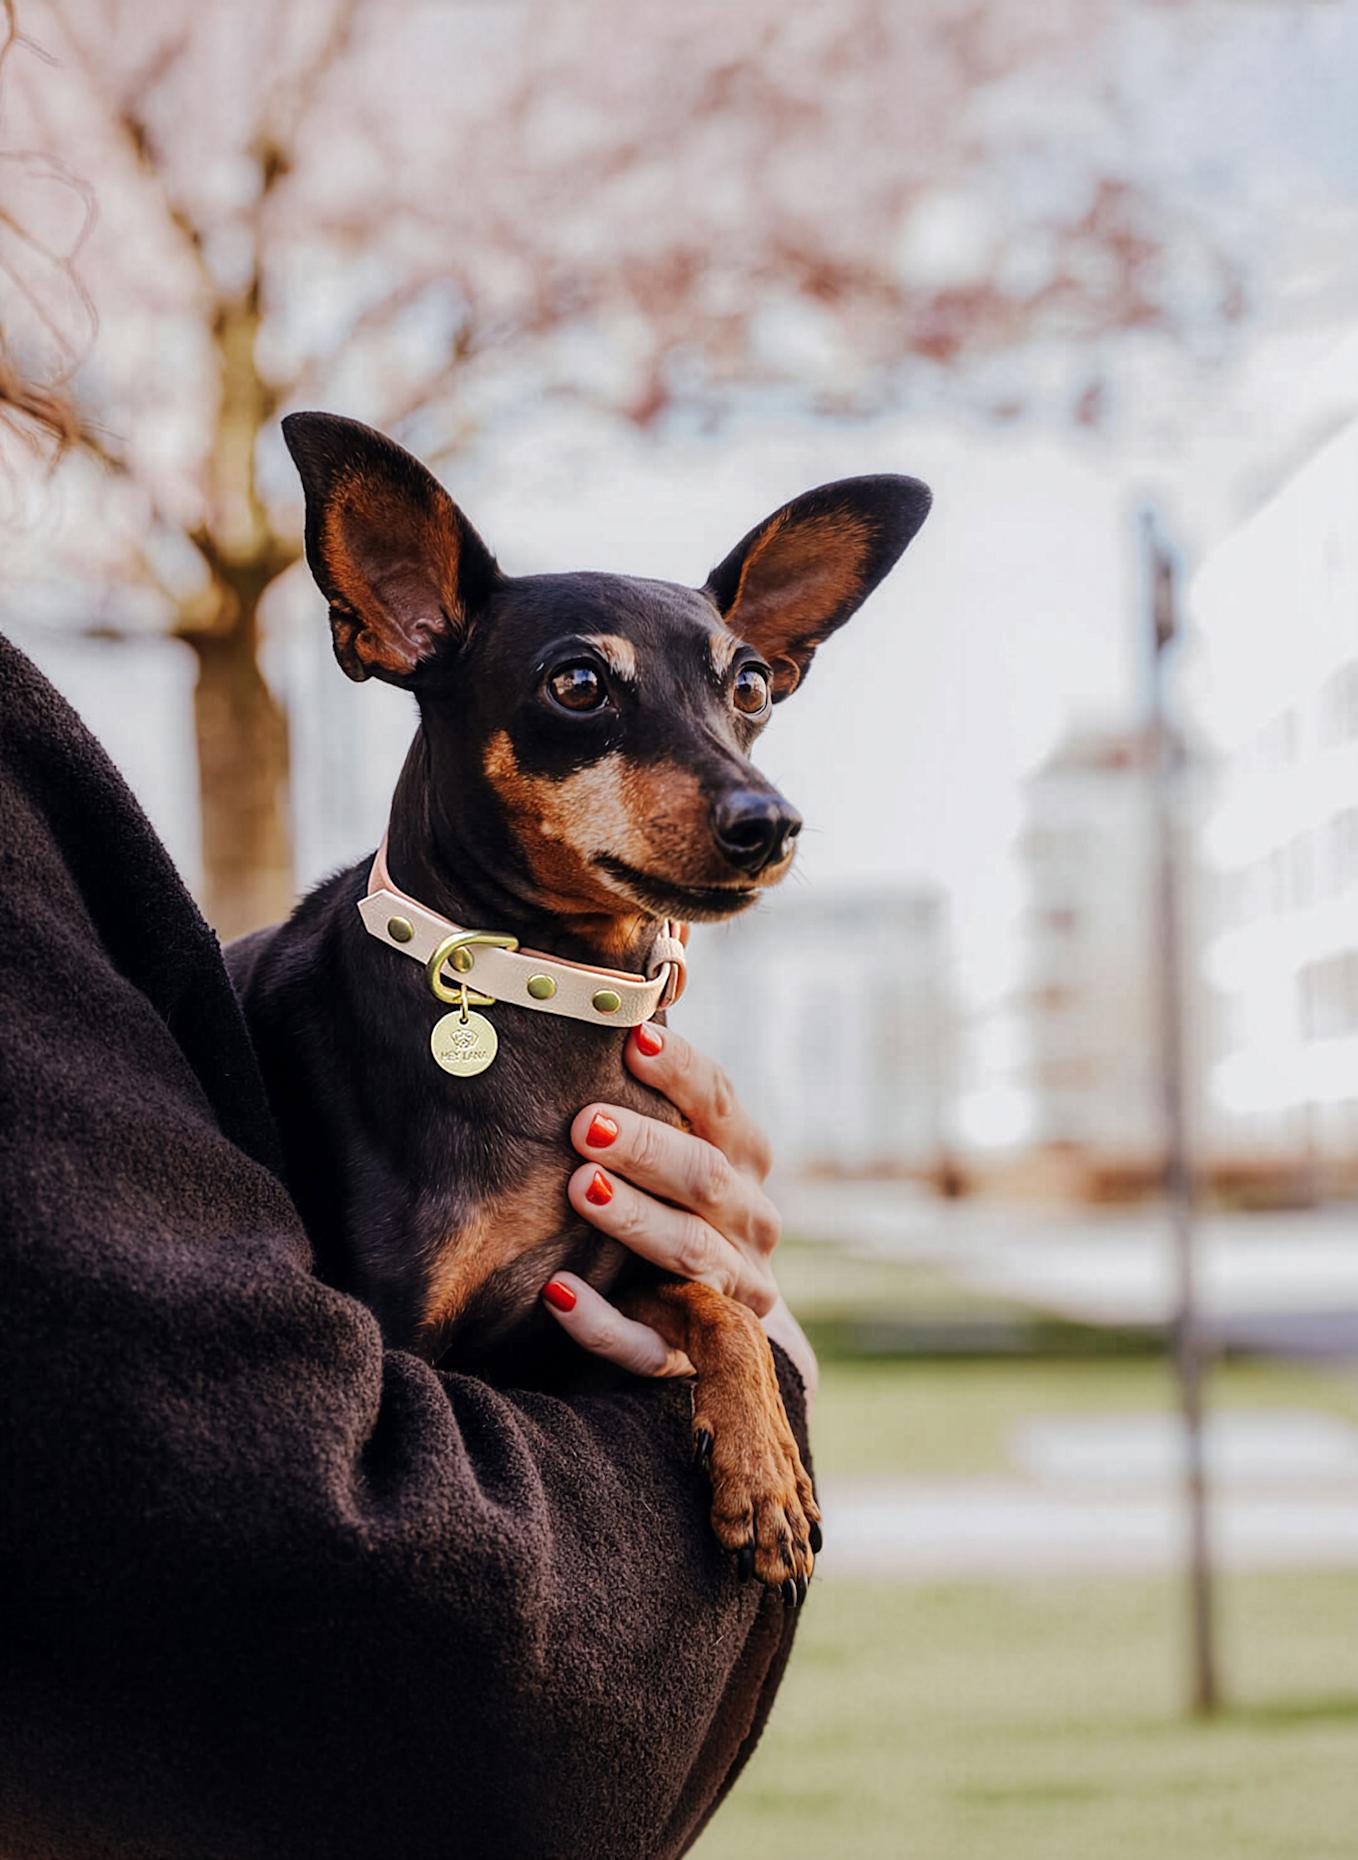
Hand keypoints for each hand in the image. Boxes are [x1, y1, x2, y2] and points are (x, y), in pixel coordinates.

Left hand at [540, 1023, 817, 1399]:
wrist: (691, 1309)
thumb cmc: (655, 1190)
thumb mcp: (667, 1132)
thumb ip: (650, 1071)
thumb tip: (657, 971)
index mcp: (744, 1157)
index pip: (722, 1106)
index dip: (682, 1073)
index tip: (633, 1041)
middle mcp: (750, 1222)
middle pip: (708, 1180)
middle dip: (649, 1149)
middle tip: (586, 1124)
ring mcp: (729, 1290)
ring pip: (691, 1255)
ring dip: (634, 1220)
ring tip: (579, 1187)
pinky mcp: (689, 1352)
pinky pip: (649, 1345)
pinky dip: (603, 1322)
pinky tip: (555, 1292)